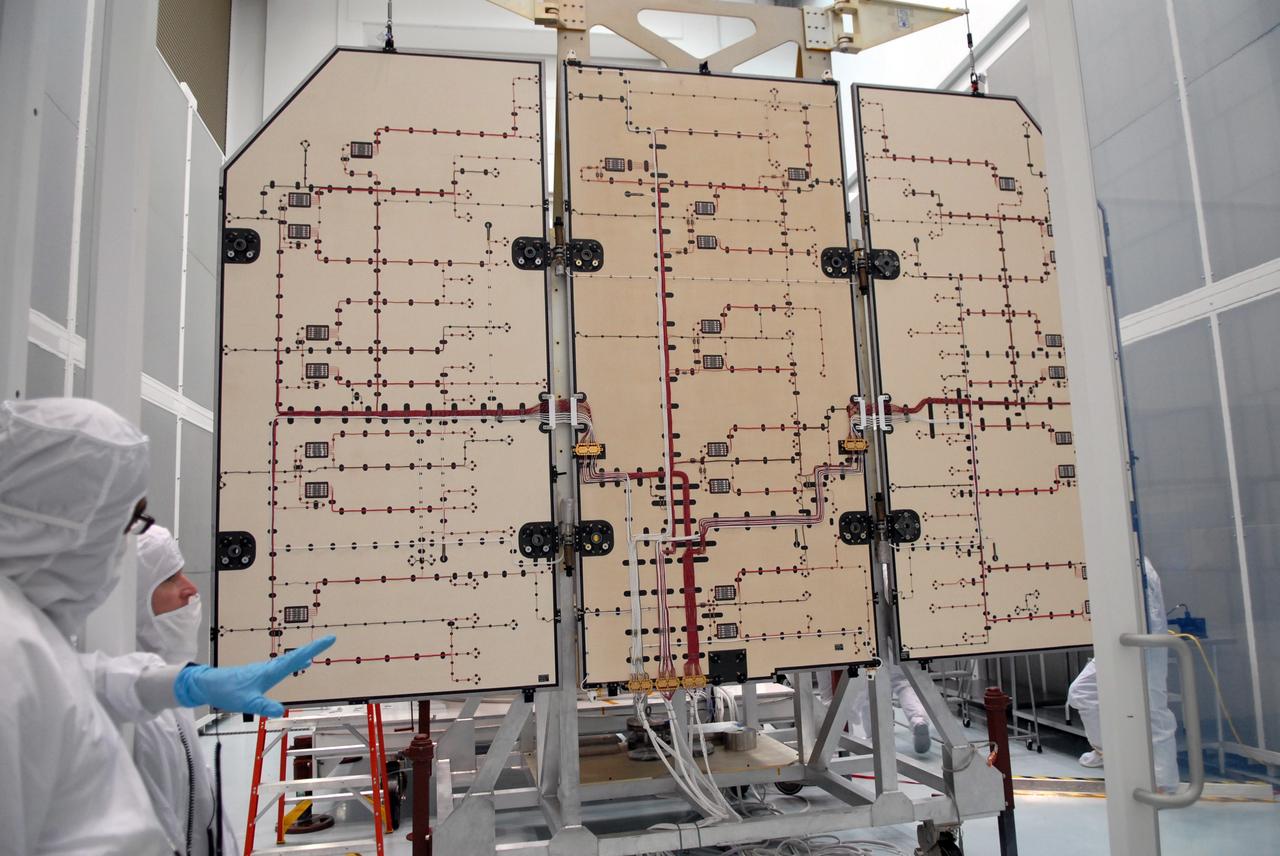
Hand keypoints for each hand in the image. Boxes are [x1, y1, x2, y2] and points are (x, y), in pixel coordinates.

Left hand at [173, 636, 335, 716]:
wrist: (209, 684)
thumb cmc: (227, 690)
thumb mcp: (246, 702)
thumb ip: (263, 706)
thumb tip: (280, 712)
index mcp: (271, 671)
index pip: (297, 658)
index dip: (314, 648)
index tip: (329, 638)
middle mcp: (270, 667)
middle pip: (296, 655)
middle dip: (313, 648)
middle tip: (329, 640)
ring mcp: (266, 669)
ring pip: (289, 659)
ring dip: (304, 653)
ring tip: (316, 652)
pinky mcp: (261, 673)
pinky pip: (283, 664)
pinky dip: (295, 661)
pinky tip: (297, 664)